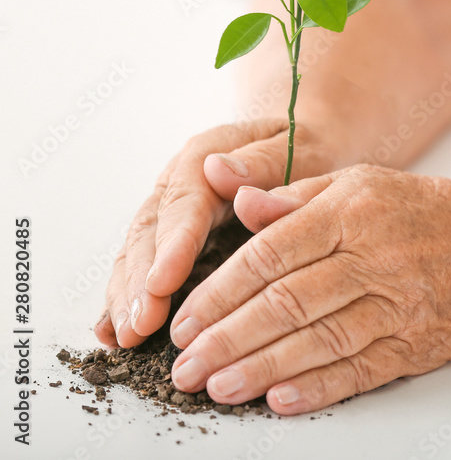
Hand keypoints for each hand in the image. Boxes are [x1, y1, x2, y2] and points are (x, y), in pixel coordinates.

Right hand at [95, 119, 340, 348]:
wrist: (301, 142)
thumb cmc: (305, 147)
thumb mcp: (298, 144)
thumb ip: (265, 159)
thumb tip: (219, 170)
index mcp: (208, 155)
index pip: (185, 202)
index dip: (172, 245)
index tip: (162, 283)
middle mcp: (180, 182)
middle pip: (151, 232)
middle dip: (142, 282)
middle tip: (140, 326)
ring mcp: (171, 210)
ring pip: (139, 253)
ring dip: (129, 296)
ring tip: (128, 338)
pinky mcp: (171, 235)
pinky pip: (143, 266)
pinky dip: (127, 298)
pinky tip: (114, 332)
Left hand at [166, 164, 450, 414]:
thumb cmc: (420, 212)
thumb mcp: (358, 184)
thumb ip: (293, 197)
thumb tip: (233, 200)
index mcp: (351, 211)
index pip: (271, 253)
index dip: (220, 291)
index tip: (184, 318)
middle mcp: (374, 256)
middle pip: (288, 303)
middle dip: (228, 338)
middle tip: (185, 366)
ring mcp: (399, 303)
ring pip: (320, 341)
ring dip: (263, 369)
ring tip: (217, 388)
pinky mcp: (418, 342)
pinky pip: (363, 369)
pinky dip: (320, 388)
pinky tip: (280, 401)